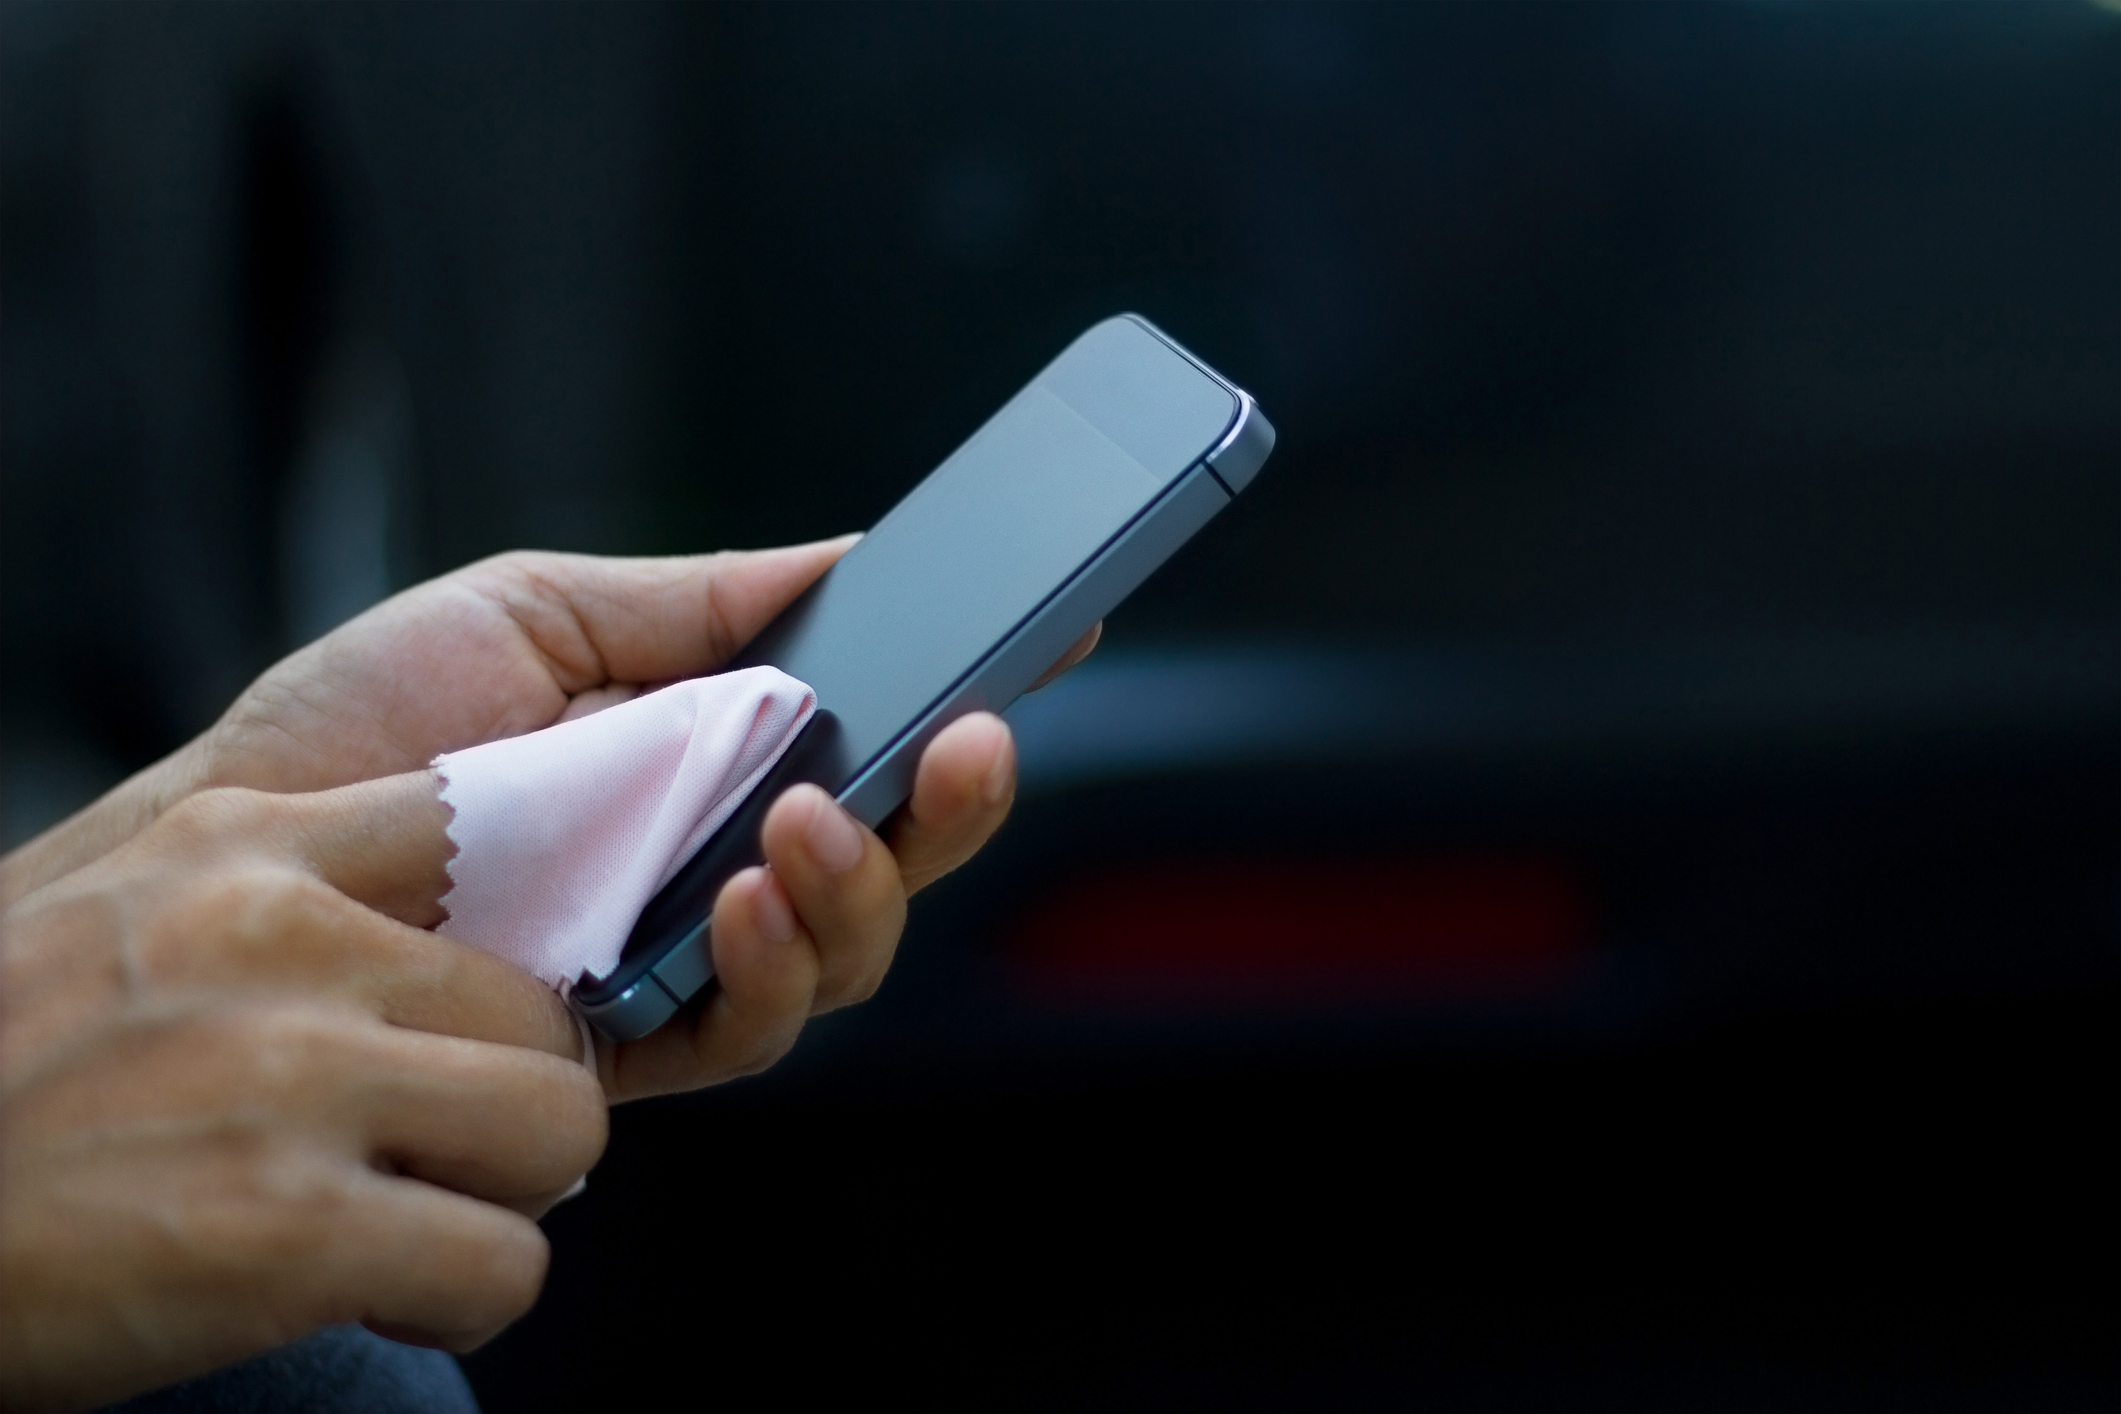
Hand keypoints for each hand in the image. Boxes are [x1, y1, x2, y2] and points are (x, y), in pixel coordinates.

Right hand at [0, 776, 602, 1409]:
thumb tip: (451, 943)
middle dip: (511, 1102)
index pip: (488, 821)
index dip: (535, 927)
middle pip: (549, 1014)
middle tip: (430, 1153)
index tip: (507, 1007)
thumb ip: (283, 902)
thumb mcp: (126, 920)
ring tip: (411, 1221)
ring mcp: (290, 1076)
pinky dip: (464, 1298)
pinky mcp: (288, 1226)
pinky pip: (507, 1263)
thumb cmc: (3, 1084)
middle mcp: (277, 938)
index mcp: (239, 845)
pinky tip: (382, 1296)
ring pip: (561, 1124)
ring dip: (504, 1197)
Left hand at [1, 543, 1099, 1100]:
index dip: (975, 697)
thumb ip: (708, 596)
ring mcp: (687, 955)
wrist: (244, 833)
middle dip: (963, 804)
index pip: (885, 741)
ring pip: (850, 950)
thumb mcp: (547, 608)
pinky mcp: (633, 1040)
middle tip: (976, 739)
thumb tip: (858, 551)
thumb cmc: (379, 722)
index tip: (1058, 630)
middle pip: (902, 855)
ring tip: (809, 823)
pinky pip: (752, 1026)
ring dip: (865, 888)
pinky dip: (772, 966)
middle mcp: (728, 858)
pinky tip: (744, 898)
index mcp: (725, 754)